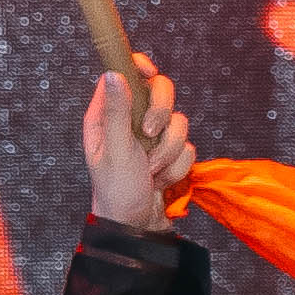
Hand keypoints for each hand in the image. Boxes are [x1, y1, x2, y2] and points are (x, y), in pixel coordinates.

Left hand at [80, 60, 192, 228]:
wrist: (136, 226)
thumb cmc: (116, 190)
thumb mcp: (115, 149)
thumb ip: (118, 112)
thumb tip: (115, 73)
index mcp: (106, 116)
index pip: (123, 75)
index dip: (137, 67)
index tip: (148, 71)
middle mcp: (130, 122)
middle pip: (160, 92)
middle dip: (161, 115)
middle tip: (150, 134)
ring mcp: (152, 138)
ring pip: (178, 122)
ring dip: (168, 151)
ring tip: (151, 171)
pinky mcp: (170, 153)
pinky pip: (187, 146)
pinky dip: (177, 166)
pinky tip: (161, 180)